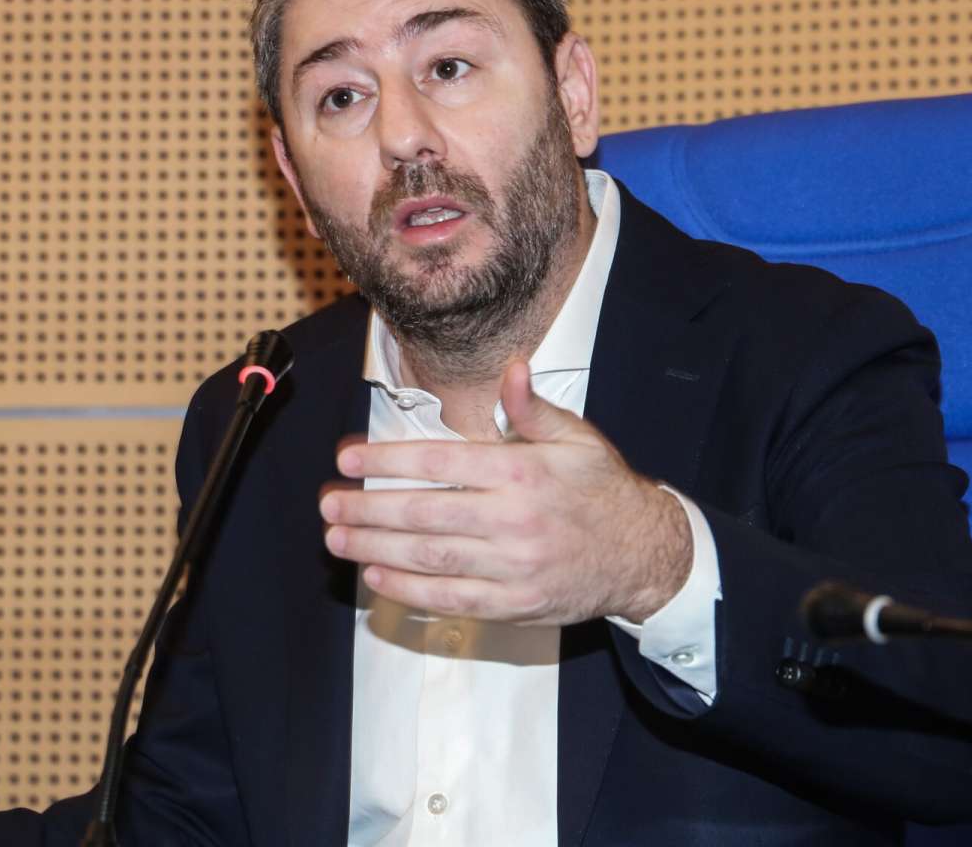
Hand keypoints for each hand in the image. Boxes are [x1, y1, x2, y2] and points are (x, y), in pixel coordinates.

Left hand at [319, 359, 693, 624]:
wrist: (642, 553)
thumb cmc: (601, 489)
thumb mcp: (576, 438)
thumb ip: (533, 407)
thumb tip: (511, 368)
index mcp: (523, 472)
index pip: (440, 464)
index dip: (387, 462)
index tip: (347, 460)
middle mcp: (514, 520)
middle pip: (425, 514)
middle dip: (368, 509)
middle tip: (328, 505)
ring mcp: (514, 567)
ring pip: (431, 558)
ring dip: (377, 549)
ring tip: (337, 538)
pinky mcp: (515, 603)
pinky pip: (453, 598)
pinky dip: (411, 590)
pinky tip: (378, 576)